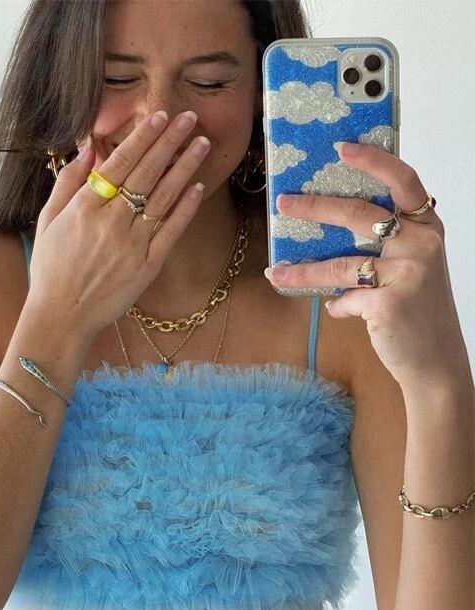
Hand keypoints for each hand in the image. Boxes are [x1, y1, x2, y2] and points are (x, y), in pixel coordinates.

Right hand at [26, 109, 210, 341]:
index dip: (142, 137)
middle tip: (190, 118)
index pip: (119, 162)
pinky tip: (198, 188)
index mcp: (85, 207)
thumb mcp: (47, 221)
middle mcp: (111, 222)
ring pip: (164, 197)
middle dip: (170, 141)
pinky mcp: (147, 266)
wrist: (61, 316)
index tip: (159, 116)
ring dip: (185, 167)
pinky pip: (170, 232)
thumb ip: (67, 183)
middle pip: (147, 173)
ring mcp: (132, 244)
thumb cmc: (50, 269)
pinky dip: (185, 209)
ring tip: (202, 144)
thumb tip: (85, 149)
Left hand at [268, 142, 467, 390]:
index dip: (373, 160)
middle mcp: (421, 243)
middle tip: (283, 202)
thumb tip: (327, 227)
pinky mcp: (388, 303)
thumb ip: (383, 245)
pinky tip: (337, 310)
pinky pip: (344, 298)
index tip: (341, 147)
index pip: (403, 180)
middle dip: (315, 206)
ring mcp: (407, 273)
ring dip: (302, 270)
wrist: (435, 358)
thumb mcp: (411, 267)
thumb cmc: (417, 308)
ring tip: (276, 273)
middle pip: (358, 214)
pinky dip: (336, 306)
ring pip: (340, 263)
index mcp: (427, 226)